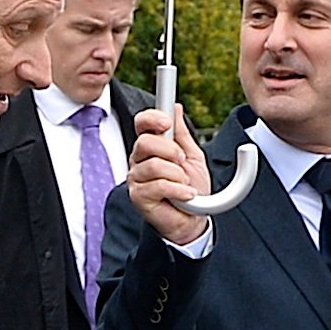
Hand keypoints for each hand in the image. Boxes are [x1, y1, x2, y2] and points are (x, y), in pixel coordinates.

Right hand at [124, 105, 211, 244]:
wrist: (193, 220)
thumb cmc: (191, 189)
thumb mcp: (192, 156)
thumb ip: (182, 134)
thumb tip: (176, 109)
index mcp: (151, 146)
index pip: (142, 123)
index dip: (152, 118)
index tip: (167, 122)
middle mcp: (140, 160)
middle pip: (145, 142)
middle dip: (170, 150)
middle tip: (182, 161)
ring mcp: (137, 178)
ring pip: (154, 165)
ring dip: (177, 175)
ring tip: (184, 184)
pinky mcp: (138, 196)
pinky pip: (159, 185)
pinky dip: (179, 190)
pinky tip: (186, 195)